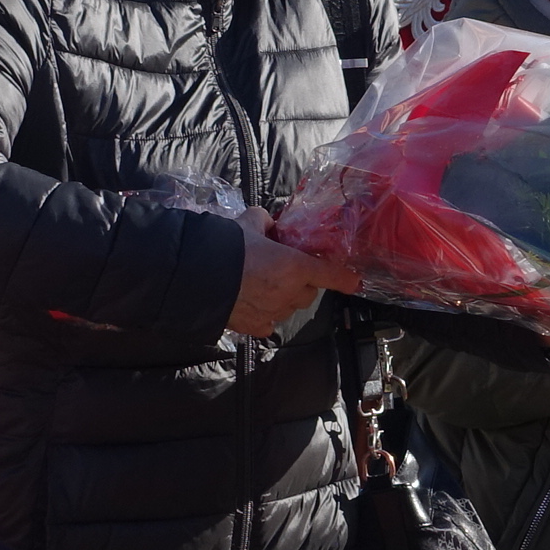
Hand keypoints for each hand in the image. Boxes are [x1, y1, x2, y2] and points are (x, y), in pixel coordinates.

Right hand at [228, 212, 357, 339]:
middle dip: (304, 283)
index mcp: (295, 266)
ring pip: (290, 308)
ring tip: (264, 286)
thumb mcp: (249, 222)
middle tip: (286, 271)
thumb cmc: (227, 246)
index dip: (345, 278)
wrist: (196, 276)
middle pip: (310, 293)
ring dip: (285, 298)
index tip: (354, 281)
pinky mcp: (256, 328)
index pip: (331, 275)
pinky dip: (267, 314)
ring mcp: (274, 313)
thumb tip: (269, 225)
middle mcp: (290, 293)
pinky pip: (271, 323)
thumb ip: (265, 223)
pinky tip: (253, 303)